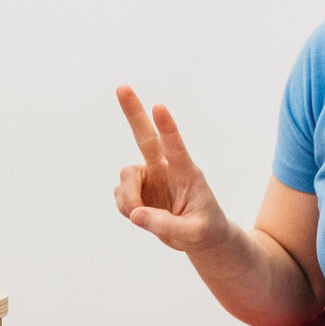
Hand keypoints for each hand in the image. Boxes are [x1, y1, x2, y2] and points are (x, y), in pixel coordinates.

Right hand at [114, 86, 229, 252]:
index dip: (167, 127)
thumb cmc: (205, 231)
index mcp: (188, 173)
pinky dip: (126, 208)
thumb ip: (166, 225)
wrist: (201, 238)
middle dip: (133, 112)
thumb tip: (136, 215)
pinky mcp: (137, 189)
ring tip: (143, 217)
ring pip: (125, 177)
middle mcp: (165, 168)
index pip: (176, 147)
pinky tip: (142, 216)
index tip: (159, 107)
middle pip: (145, 136)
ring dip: (127, 199)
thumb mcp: (193, 234)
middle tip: (122, 87)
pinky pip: (119, 195)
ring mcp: (150, 177)